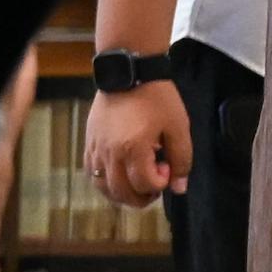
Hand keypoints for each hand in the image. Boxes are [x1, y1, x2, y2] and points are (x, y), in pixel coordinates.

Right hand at [85, 78, 193, 208]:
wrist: (128, 75)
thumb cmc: (156, 99)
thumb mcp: (179, 128)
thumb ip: (182, 160)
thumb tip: (179, 187)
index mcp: (133, 148)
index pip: (144, 184)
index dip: (160, 184)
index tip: (168, 169)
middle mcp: (110, 153)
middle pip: (121, 192)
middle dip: (142, 196)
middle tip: (155, 185)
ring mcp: (96, 149)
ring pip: (103, 187)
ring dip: (121, 193)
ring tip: (136, 184)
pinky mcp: (89, 143)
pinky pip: (92, 173)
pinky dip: (105, 182)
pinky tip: (119, 174)